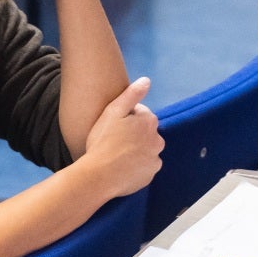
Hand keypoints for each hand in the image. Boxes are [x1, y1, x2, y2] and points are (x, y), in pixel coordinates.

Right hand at [83, 77, 164, 197]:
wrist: (99, 175)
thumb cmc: (103, 141)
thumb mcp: (113, 111)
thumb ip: (131, 94)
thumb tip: (147, 81)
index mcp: (149, 121)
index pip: (140, 115)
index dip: (125, 120)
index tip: (113, 128)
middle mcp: (158, 140)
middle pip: (145, 133)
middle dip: (134, 135)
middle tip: (113, 142)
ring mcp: (155, 159)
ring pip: (146, 150)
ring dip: (137, 151)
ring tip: (117, 156)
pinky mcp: (150, 175)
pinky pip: (144, 167)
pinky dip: (137, 166)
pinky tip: (122, 167)